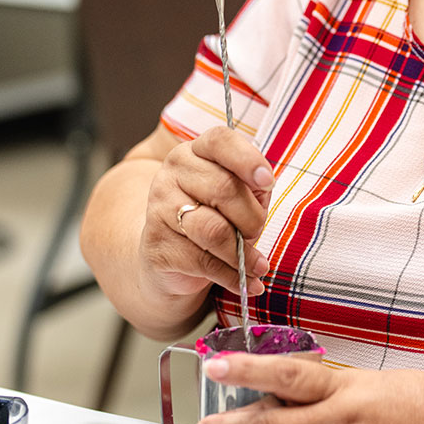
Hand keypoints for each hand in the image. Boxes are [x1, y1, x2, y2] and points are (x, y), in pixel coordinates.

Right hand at [137, 126, 272, 306]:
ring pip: (214, 230)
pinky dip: (232, 276)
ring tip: (258, 265)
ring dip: (243, 253)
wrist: (169, 257)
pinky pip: (204, 262)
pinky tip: (246, 282)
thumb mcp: (239, 195)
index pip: (220, 141)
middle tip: (258, 233)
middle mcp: (172, 173)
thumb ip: (253, 187)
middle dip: (252, 218)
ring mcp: (158, 208)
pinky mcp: (156, 246)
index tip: (267, 182)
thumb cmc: (214, 217)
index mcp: (196, 151)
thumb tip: (264, 186)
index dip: (247, 159)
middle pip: (224, 189)